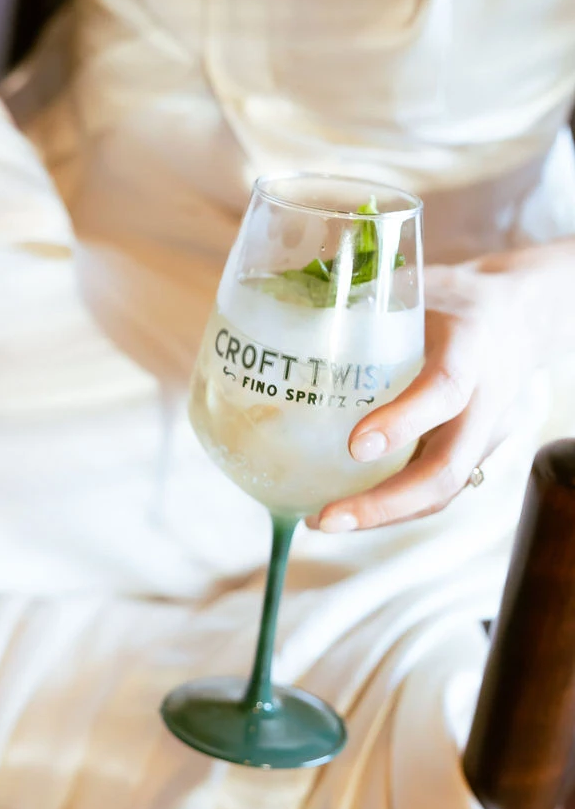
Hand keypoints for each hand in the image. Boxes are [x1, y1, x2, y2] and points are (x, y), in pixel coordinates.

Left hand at [314, 246, 570, 532]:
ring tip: (323, 521)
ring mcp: (484, 436)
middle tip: (325, 517)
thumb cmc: (455, 299)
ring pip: (443, 492)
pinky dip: (392, 507)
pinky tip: (346, 511)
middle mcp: (484, 401)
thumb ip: (362, 300)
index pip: (445, 389)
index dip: (404, 421)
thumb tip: (282, 302)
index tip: (356, 446)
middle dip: (385, 503)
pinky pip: (437, 490)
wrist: (525, 317)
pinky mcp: (476, 455)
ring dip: (383, 516)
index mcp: (470, 348)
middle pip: (447, 470)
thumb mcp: (418, 287)